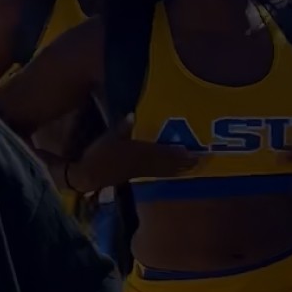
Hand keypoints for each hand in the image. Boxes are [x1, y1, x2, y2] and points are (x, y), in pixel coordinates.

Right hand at [71, 114, 199, 190]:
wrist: (88, 175)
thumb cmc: (97, 154)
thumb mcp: (109, 137)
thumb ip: (122, 127)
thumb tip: (132, 115)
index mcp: (136, 152)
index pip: (161, 152)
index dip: (177, 152)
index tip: (192, 151)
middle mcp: (143, 163)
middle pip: (168, 162)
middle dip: (185, 161)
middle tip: (203, 158)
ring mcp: (142, 171)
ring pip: (166, 169)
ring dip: (182, 168)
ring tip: (197, 165)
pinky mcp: (139, 177)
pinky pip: (160, 175)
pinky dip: (172, 173)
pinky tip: (181, 172)